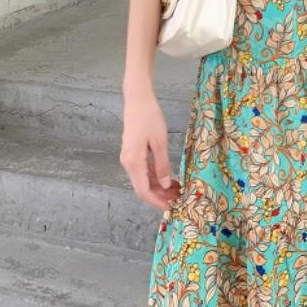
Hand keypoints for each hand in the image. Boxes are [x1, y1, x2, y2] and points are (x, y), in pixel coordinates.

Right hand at [119, 90, 182, 211]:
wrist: (137, 99)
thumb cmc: (150, 117)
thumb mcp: (159, 142)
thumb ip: (162, 165)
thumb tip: (166, 185)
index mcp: (133, 162)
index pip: (143, 191)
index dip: (157, 201)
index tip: (171, 207)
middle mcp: (128, 163)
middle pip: (142, 187)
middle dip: (160, 196)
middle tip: (179, 199)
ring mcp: (129, 158)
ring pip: (143, 180)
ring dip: (158, 187)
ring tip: (177, 190)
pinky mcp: (133, 152)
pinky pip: (143, 170)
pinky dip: (155, 176)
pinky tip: (168, 178)